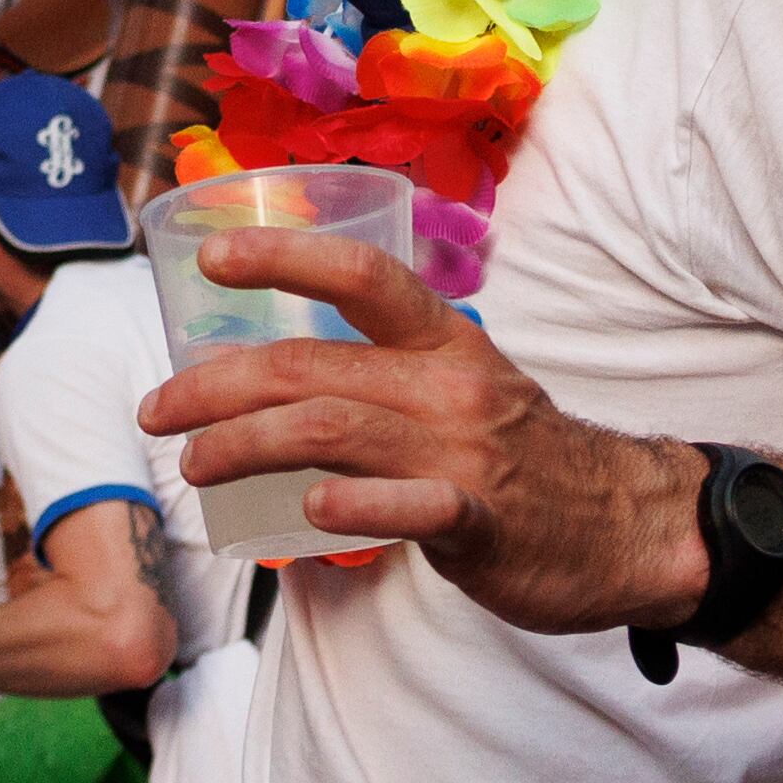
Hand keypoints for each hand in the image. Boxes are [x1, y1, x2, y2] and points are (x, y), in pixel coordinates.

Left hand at [136, 229, 708, 634]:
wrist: (626, 525)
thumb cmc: (523, 458)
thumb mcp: (459, 390)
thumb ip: (377, 380)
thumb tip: (263, 382)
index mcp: (444, 342)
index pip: (361, 276)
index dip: (283, 256)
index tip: (212, 257)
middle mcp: (449, 386)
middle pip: (312, 366)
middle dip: (216, 385)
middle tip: (157, 410)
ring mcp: (464, 454)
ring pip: (335, 430)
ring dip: (247, 443)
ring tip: (194, 464)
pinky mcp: (480, 522)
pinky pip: (413, 509)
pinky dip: (355, 506)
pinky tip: (305, 512)